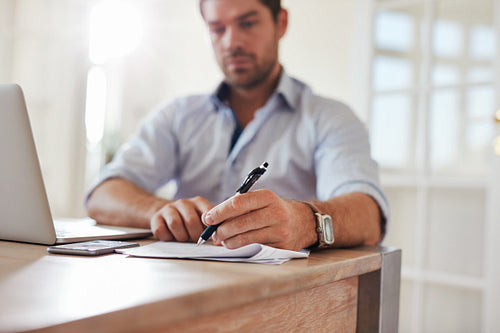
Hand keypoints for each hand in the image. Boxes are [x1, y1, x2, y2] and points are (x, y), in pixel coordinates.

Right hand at [151, 196, 213, 241]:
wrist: (166, 213)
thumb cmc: (189, 219)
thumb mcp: (203, 220)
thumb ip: (212, 228)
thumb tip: (220, 243)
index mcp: (198, 202)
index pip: (208, 212)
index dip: (210, 227)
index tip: (210, 236)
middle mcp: (184, 203)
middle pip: (191, 221)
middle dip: (195, 236)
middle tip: (196, 240)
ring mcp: (169, 209)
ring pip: (175, 224)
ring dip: (181, 237)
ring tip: (183, 238)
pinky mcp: (156, 218)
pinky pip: (161, 231)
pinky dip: (167, 238)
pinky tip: (171, 236)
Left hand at [201, 190, 316, 250]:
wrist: (302, 222)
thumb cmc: (273, 210)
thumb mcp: (261, 201)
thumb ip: (239, 206)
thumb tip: (212, 219)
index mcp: (268, 197)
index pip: (238, 203)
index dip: (219, 211)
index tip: (208, 218)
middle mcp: (276, 213)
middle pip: (240, 223)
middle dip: (221, 230)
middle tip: (213, 234)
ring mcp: (280, 231)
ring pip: (245, 239)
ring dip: (228, 242)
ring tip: (222, 240)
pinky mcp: (282, 247)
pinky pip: (254, 249)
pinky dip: (240, 249)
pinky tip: (235, 245)